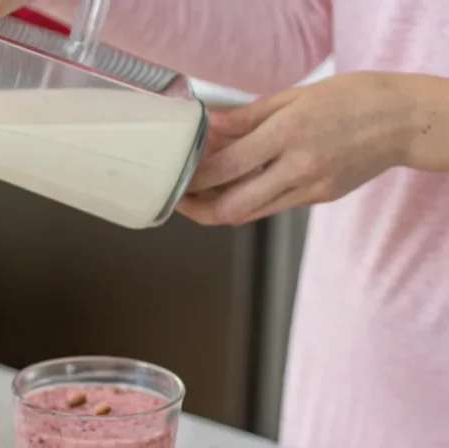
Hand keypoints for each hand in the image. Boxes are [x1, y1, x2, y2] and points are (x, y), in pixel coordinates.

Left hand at [178, 72, 422, 224]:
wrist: (405, 121)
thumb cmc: (353, 98)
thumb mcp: (295, 96)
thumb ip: (247, 117)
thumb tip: (208, 125)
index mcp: (289, 134)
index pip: (226, 167)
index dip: (194, 177)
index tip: (178, 172)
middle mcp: (297, 167)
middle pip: (231, 207)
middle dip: (197, 209)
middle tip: (179, 198)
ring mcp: (310, 188)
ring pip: (249, 214)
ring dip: (218, 209)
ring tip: (199, 196)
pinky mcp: (318, 199)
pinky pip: (272, 206)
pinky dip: (248, 200)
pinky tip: (236, 187)